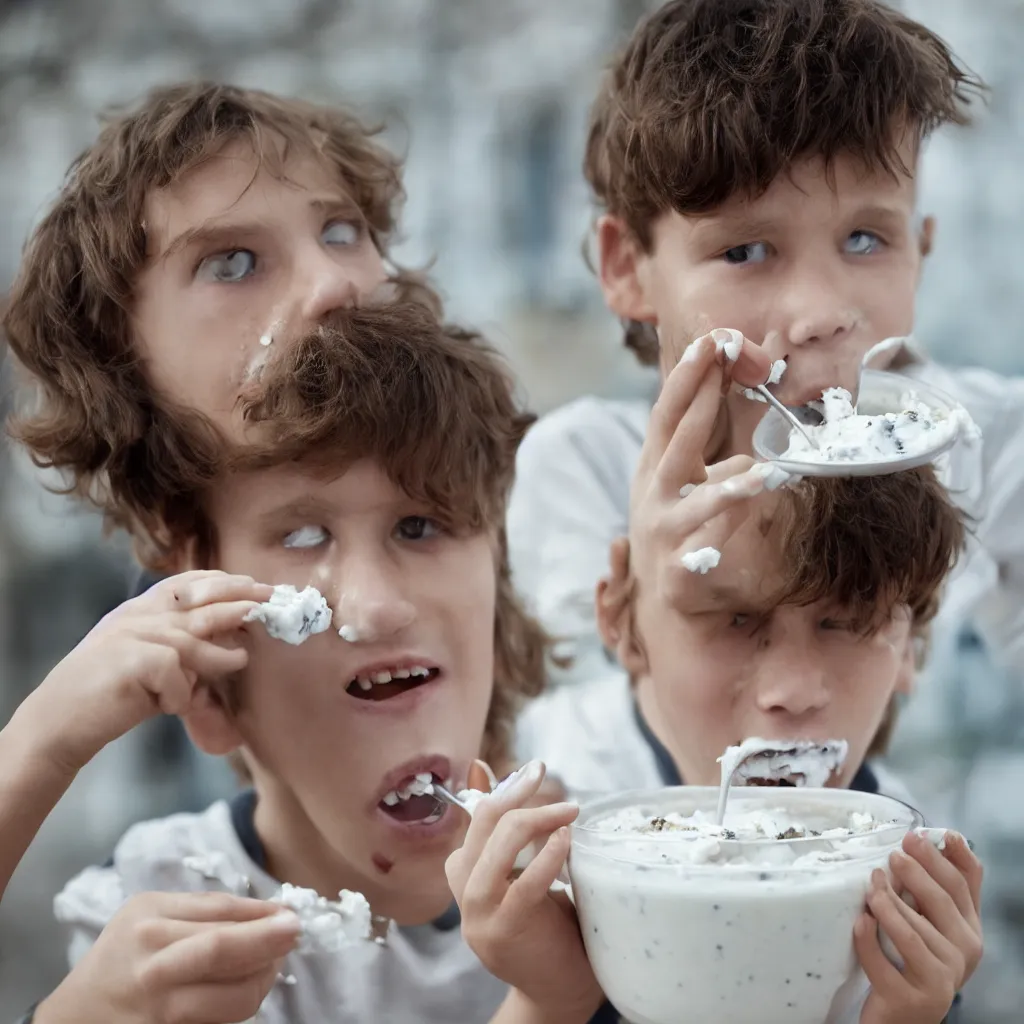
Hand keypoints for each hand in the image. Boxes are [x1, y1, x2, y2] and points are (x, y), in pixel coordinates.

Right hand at [32, 570, 271, 770]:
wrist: (59, 723)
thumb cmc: (111, 695)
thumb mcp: (151, 664)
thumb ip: (184, 651)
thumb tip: (234, 645)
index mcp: (138, 609)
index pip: (185, 583)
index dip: (221, 581)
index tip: (252, 584)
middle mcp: (135, 615)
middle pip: (198, 602)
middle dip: (239, 600)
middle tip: (268, 602)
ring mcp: (131, 634)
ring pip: (192, 638)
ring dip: (221, 653)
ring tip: (241, 660)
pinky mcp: (131, 661)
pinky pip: (174, 673)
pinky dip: (179, 694)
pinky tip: (171, 707)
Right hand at [35, 892, 300, 1023]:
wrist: (75, 1017)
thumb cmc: (122, 955)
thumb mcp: (151, 915)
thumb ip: (206, 910)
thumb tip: (271, 911)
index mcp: (150, 921)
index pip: (220, 912)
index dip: (263, 914)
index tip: (291, 914)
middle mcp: (152, 964)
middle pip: (223, 950)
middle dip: (269, 941)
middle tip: (295, 933)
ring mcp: (159, 1008)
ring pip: (232, 997)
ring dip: (263, 979)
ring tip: (270, 965)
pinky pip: (220, 1022)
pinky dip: (240, 1006)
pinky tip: (245, 989)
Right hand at [446, 761, 603, 1021]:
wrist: (561, 995)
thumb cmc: (554, 931)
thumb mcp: (532, 879)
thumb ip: (522, 842)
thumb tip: (520, 785)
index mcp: (468, 880)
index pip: (475, 822)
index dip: (503, 791)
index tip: (533, 771)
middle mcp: (465, 896)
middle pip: (480, 826)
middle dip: (515, 794)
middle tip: (546, 775)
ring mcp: (479, 917)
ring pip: (492, 848)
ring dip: (533, 818)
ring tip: (568, 811)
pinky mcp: (504, 934)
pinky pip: (521, 887)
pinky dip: (545, 857)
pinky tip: (564, 839)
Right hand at [628, 330, 785, 611]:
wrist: (661, 598)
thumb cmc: (677, 527)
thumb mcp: (686, 486)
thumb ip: (711, 458)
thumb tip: (747, 439)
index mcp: (655, 466)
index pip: (668, 414)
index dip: (687, 378)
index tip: (709, 341)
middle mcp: (654, 493)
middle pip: (676, 440)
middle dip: (697, 397)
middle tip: (719, 360)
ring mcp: (665, 530)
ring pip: (697, 502)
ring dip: (730, 485)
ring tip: (763, 471)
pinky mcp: (680, 567)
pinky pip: (707, 548)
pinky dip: (728, 533)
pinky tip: (753, 521)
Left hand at [856, 830, 982, 1022]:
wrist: (902, 1018)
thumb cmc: (911, 961)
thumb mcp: (929, 925)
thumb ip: (931, 891)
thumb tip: (923, 840)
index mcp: (968, 931)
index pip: (965, 886)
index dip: (946, 856)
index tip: (924, 833)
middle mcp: (963, 955)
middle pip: (940, 902)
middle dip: (916, 872)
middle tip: (894, 854)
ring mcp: (939, 979)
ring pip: (910, 931)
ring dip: (885, 904)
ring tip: (870, 887)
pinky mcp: (911, 998)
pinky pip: (883, 961)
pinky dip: (868, 940)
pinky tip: (860, 922)